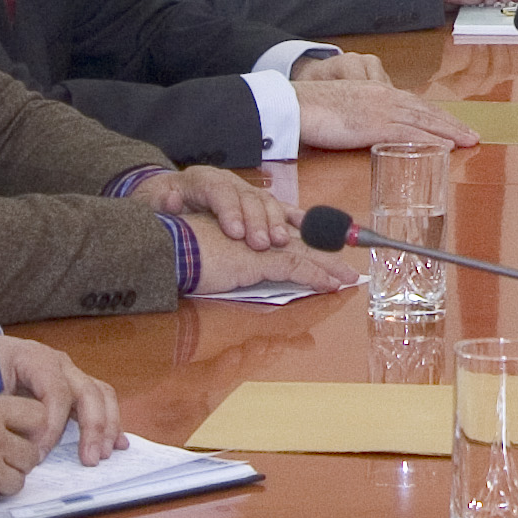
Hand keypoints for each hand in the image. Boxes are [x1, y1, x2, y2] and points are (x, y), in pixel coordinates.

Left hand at [0, 329, 124, 457]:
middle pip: (89, 391)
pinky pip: (98, 400)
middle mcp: (58, 363)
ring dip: (106, 425)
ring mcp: (67, 373)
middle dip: (93, 427)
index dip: (53, 425)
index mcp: (34, 357)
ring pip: (101, 394)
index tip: (40, 453)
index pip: (57, 391)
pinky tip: (116, 444)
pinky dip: (108, 422)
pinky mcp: (70, 387)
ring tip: (100, 455)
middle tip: (88, 460)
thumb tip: (7, 439)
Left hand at [127, 162, 301, 251]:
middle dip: (258, 221)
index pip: (220, 192)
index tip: (235, 233)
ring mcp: (245, 190)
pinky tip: (308, 227)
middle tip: (263, 244)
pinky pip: (279, 207)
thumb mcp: (150, 202)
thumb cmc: (159, 202)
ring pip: (266, 201)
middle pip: (248, 197)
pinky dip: (294, 216)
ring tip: (281, 242)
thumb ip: (160, 203)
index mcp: (202, 179)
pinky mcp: (256, 202)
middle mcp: (228, 182)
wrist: (165, 192)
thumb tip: (171, 200)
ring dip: (276, 222)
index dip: (230, 211)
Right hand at [187, 228, 352, 295]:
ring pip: (304, 254)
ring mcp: (260, 245)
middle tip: (347, 270)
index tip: (325, 258)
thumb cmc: (185, 257)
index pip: (286, 239)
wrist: (170, 252)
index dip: (308, 247)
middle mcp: (258, 234)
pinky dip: (316, 276)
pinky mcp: (259, 258)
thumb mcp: (215, 262)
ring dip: (329, 267)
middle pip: (301, 244)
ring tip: (348, 279)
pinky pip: (295, 267)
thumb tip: (241, 278)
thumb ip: (234, 266)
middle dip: (326, 257)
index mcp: (249, 232)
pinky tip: (331, 285)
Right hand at [295, 74, 479, 151]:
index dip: (436, 115)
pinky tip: (445, 147)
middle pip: (426, 111)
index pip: (415, 104)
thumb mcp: (344, 107)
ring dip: (449, 131)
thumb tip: (366, 128)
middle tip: (472, 135)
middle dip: (451, 123)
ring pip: (424, 120)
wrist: (295, 103)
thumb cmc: (312, 108)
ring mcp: (381, 109)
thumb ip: (360, 115)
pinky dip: (430, 140)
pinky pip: (409, 133)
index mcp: (377, 92)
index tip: (453, 125)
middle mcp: (384, 97)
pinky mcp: (374, 124)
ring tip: (469, 141)